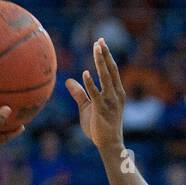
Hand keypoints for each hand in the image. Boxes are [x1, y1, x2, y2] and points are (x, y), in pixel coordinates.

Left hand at [66, 38, 124, 152]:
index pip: (112, 70)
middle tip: (100, 40)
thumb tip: (68, 81)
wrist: (108, 144)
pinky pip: (96, 94)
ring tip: (96, 48)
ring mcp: (110, 102)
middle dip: (105, 54)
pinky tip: (86, 73)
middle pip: (111, 70)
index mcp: (116, 92)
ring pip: (106, 77)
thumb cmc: (99, 127)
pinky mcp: (102, 110)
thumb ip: (79, 93)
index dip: (106, 56)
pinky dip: (91, 83)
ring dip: (101, 62)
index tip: (101, 42)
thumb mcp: (87, 107)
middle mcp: (116, 94)